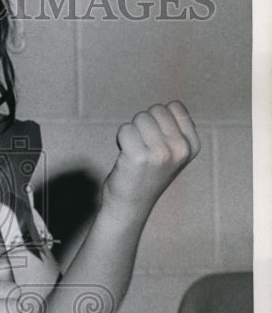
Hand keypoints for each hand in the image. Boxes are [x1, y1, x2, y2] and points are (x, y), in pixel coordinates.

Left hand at [102, 102, 200, 217]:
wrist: (131, 205)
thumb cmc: (147, 175)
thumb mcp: (173, 153)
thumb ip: (174, 131)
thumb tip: (167, 107)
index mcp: (192, 145)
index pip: (174, 106)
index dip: (158, 118)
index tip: (156, 140)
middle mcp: (180, 148)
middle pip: (156, 110)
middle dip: (144, 124)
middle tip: (142, 147)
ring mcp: (161, 153)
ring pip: (140, 118)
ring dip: (132, 131)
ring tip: (134, 152)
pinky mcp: (139, 157)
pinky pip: (125, 129)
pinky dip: (121, 139)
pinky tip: (125, 155)